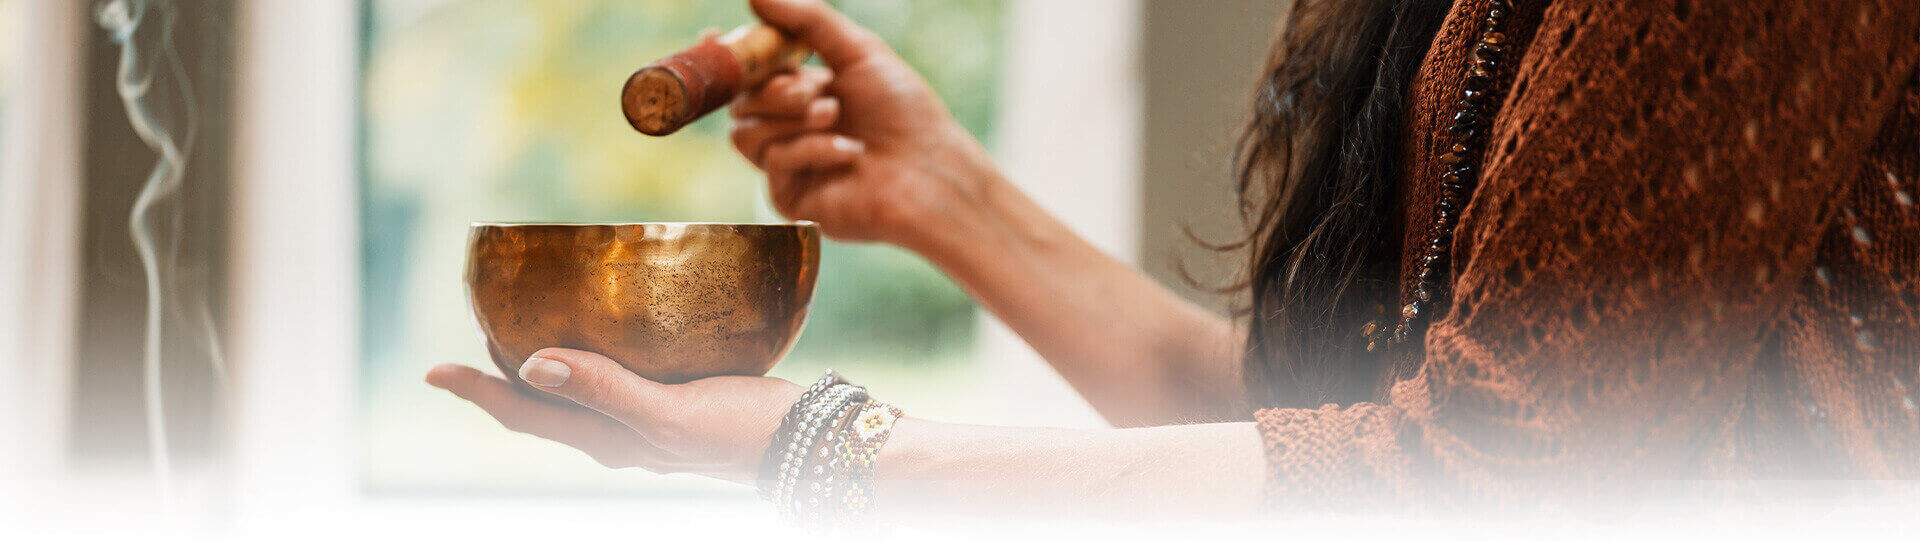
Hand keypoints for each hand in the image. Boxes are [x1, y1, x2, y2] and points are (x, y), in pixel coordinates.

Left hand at [425, 348, 802, 483]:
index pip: (523, 414)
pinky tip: (612, 325)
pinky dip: (597, 352)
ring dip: (547, 360)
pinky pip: (619, 375)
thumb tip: (531, 364)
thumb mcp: (668, 414)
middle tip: (477, 330)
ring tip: (529, 323)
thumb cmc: (741, 433)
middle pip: (543, 404)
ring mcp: (648, 418)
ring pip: (580, 390)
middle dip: (503, 373)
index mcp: (607, 439)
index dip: (477, 391)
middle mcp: (619, 432)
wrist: (810, 442)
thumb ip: (605, 389)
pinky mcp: (679, 398)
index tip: (434, 369)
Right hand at [732, 0, 1005, 247]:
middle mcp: (791, 128)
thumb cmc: (905, 112)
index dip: (731, 56)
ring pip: (745, 133)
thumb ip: (808, 21)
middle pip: (740, 101)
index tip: (712, 35)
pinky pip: (773, 163)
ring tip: (834, 116)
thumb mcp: (859, 52)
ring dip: (790, 118)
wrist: (931, 171)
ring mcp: (789, 165)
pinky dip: (811, 149)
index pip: (751, 73)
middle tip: (815, 89)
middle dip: (774, 89)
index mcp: (805, 91)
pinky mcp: (791, 198)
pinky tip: (849, 152)